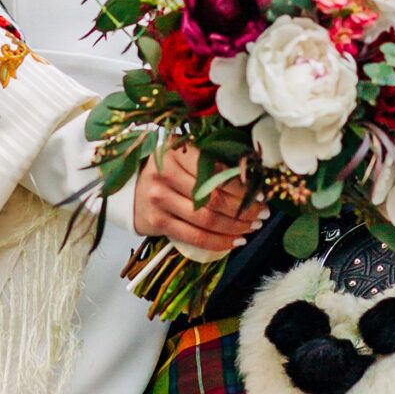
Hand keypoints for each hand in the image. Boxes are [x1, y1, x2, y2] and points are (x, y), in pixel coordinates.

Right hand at [134, 143, 265, 254]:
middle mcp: (165, 173)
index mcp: (176, 151)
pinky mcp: (157, 222)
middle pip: (214, 197)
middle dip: (244, 208)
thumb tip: (253, 177)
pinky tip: (235, 241)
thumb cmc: (169, 170)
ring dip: (235, 226)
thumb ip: (213, 160)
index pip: (217, 171)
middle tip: (262, 213)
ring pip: (206, 219)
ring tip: (252, 227)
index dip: (243, 185)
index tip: (262, 193)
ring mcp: (159, 199)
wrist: (132, 187)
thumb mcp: (186, 155)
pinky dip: (218, 242)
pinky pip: (194, 237)